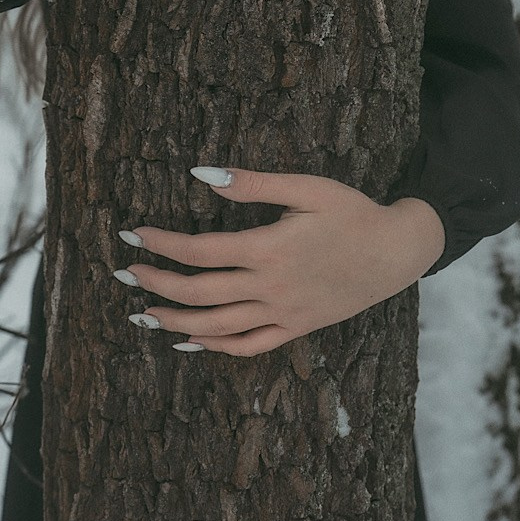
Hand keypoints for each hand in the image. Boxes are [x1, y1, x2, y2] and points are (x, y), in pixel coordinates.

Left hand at [111, 165, 445, 356]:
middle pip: (199, 292)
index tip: (132, 234)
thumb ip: (252, 183)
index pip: (199, 251)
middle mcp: (270, 288)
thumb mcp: (305, 186)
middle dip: (156, 282)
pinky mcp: (296, 327)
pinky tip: (191, 341)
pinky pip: (249, 346)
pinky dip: (215, 348)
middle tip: (123, 271)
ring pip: (218, 328)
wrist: (396, 252)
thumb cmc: (351, 211)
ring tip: (142, 314)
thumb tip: (201, 173)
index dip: (161, 244)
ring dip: (175, 321)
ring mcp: (283, 314)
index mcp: (268, 249)